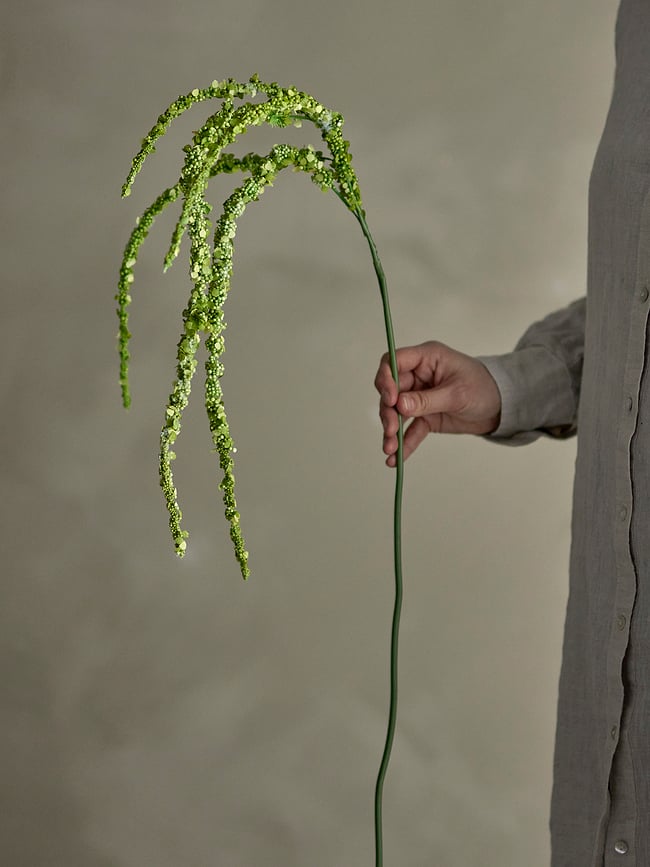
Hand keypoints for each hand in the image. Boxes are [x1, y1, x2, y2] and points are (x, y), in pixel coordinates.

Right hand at [375, 340, 501, 465]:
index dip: (386, 379)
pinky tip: (395, 459)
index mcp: (426, 359)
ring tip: (390, 448)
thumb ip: (427, 400)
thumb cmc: (483, 388)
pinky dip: (403, 444)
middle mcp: (418, 376)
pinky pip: (409, 429)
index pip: (393, 362)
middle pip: (390, 391)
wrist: (500, 407)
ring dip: (391, 430)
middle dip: (388, 411)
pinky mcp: (424, 416)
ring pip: (395, 412)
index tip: (390, 399)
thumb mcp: (457, 393)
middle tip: (391, 430)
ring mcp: (418, 397)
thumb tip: (399, 405)